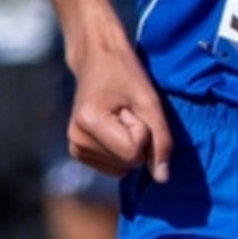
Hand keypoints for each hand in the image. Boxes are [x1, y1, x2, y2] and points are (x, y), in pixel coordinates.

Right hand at [67, 46, 172, 182]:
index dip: (143, 131)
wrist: (97, 59)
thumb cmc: (125, 74)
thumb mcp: (150, 102)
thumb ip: (161, 140)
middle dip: (137, 139)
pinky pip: (114, 167)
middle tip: (126, 111)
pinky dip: (121, 150)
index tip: (131, 108)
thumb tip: (163, 179)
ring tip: (119, 116)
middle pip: (129, 163)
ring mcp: (75, 148)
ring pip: (123, 168)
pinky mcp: (78, 152)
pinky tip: (112, 127)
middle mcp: (76, 140)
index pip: (134, 153)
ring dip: (129, 144)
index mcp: (89, 122)